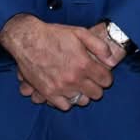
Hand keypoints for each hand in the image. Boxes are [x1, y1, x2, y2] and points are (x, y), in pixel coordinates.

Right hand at [0, 15, 116, 110]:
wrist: (27, 40)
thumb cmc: (54, 35)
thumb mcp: (81, 33)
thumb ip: (100, 47)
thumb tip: (112, 61)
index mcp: (84, 64)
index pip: (106, 80)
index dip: (106, 77)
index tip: (102, 74)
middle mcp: (73, 78)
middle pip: (96, 94)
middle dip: (97, 87)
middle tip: (91, 81)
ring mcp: (59, 87)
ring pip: (81, 101)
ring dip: (83, 94)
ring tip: (79, 86)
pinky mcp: (47, 92)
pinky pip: (64, 106)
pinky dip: (67, 101)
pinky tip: (66, 92)